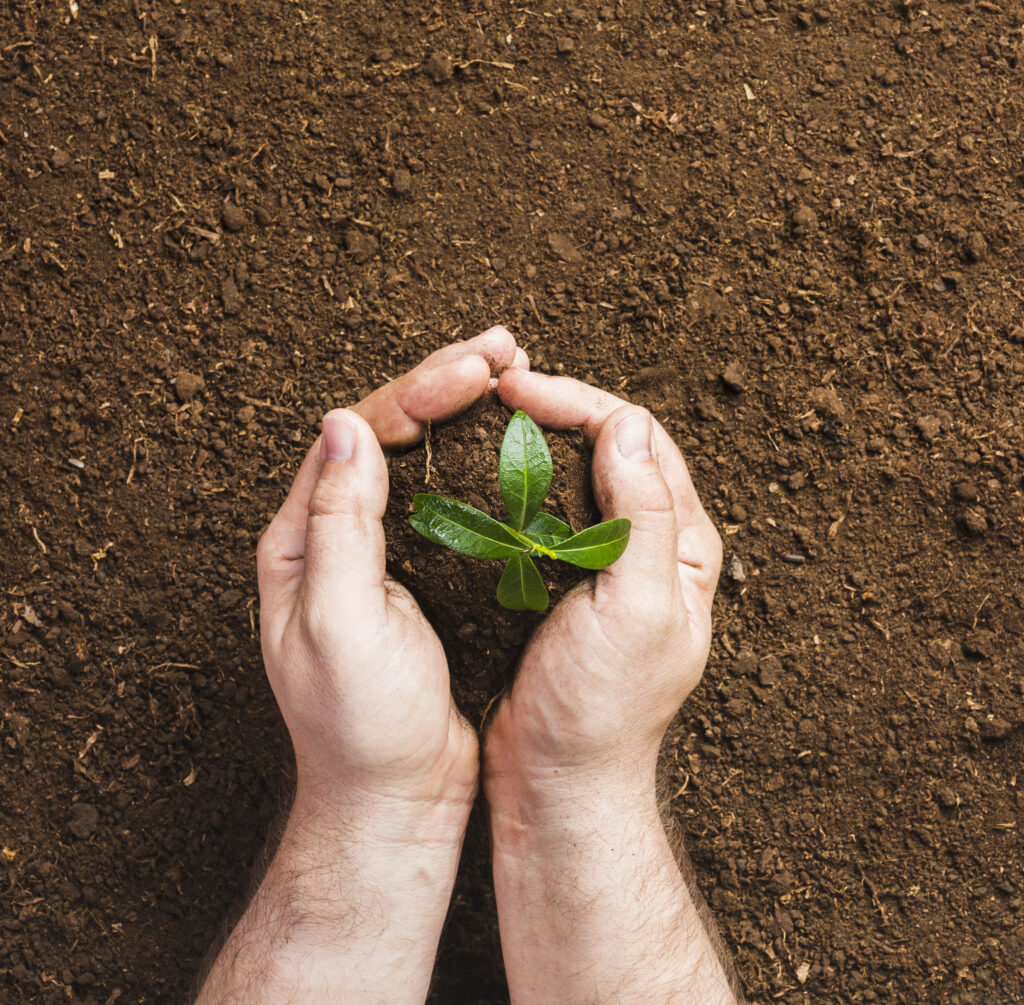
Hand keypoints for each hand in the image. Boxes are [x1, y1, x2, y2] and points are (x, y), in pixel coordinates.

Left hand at [258, 326, 525, 827]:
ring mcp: (381, 554)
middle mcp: (334, 537)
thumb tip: (346, 424)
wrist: (395, 798)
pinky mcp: (423, 576)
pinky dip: (481, 464)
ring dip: (464, 414)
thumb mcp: (341, 623)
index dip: (415, 393)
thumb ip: (339, 525)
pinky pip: (450, 501)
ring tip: (514, 375)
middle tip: (505, 349)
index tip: (477, 370)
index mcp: (301, 540)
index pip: (355, 437)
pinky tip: (515, 445)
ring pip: (421, 461)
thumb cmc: (361, 723)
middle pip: (386, 434)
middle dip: (443, 384)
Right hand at [485, 367, 721, 800]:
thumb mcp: (636, 611)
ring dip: (531, 441)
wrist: (557, 783)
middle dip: (556, 408)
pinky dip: (510, 485)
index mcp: (682, 545)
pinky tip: (475, 476)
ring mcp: (602, 564)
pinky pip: (539, 515)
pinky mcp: (559, 583)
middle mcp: (648, 545)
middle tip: (495, 389)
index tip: (518, 390)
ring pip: (570, 476)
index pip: (640, 441)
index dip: (581, 403)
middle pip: (608, 447)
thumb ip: (642, 517)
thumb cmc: (601, 709)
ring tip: (481, 418)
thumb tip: (627, 424)